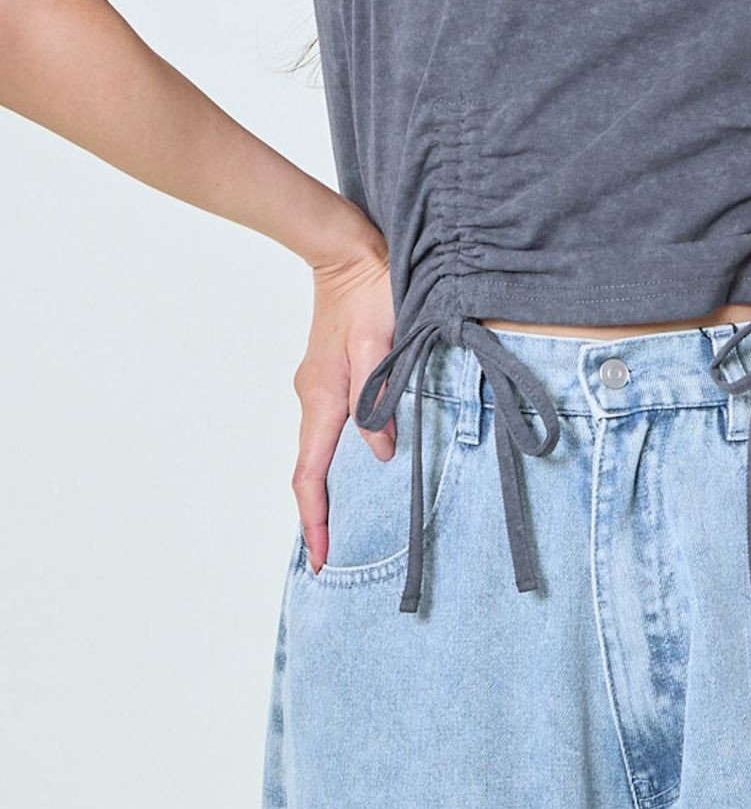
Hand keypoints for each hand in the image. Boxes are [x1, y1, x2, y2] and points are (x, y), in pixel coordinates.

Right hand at [291, 236, 394, 572]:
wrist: (349, 250)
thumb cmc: (370, 293)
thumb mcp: (381, 347)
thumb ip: (377, 400)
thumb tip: (382, 452)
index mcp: (322, 397)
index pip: (310, 473)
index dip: (316, 520)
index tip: (321, 558)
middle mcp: (313, 395)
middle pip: (311, 466)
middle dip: (320, 511)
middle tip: (336, 552)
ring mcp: (319, 384)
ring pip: (321, 445)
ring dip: (331, 482)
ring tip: (350, 517)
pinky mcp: (331, 371)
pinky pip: (331, 424)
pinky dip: (339, 451)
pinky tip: (362, 458)